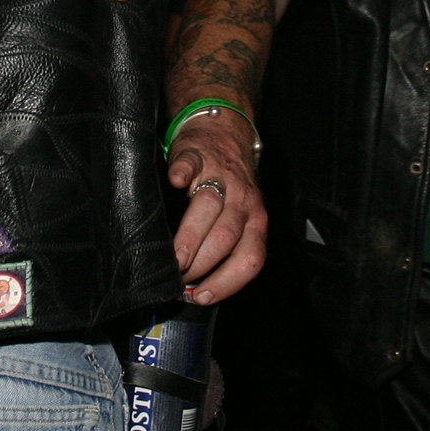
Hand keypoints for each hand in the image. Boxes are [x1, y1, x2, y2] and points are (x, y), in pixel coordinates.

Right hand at [165, 112, 266, 305]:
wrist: (225, 134)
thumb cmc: (229, 187)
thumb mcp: (241, 217)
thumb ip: (228, 247)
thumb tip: (198, 290)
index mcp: (255, 220)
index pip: (250, 258)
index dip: (227, 281)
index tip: (202, 296)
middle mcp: (243, 200)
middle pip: (226, 236)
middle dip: (203, 265)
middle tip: (180, 280)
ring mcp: (219, 176)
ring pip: (208, 207)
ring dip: (191, 237)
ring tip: (174, 259)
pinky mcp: (196, 155)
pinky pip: (190, 164)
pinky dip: (182, 173)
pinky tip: (174, 182)